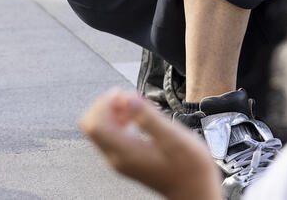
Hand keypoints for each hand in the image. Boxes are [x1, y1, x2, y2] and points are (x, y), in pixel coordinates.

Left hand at [80, 89, 221, 199]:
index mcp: (126, 152)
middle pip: (92, 125)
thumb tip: (128, 99)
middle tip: (131, 99)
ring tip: (137, 107)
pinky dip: (120, 121)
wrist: (195, 191)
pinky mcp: (126, 158)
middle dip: (107, 105)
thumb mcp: (174, 138)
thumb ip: (149, 117)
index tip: (126, 95)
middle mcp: (117, 158)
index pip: (95, 124)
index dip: (105, 103)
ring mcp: (120, 159)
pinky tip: (138, 117)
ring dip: (114, 111)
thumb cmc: (189, 168)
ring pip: (100, 128)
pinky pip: (112, 134)